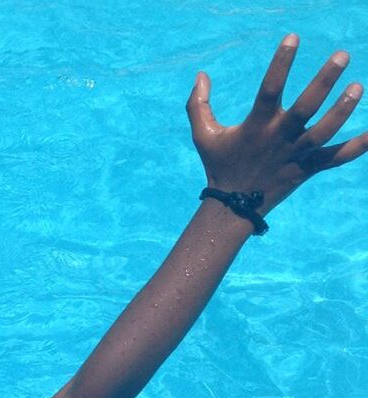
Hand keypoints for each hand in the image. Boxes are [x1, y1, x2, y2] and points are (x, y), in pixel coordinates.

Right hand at [187, 34, 366, 215]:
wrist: (233, 207)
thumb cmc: (219, 166)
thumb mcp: (203, 136)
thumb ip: (198, 106)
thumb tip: (200, 75)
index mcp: (256, 127)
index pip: (269, 89)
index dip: (281, 63)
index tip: (293, 38)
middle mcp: (279, 139)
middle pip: (305, 109)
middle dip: (324, 82)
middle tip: (342, 56)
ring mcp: (296, 155)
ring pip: (324, 132)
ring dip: (342, 111)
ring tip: (358, 88)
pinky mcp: (307, 169)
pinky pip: (337, 158)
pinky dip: (358, 146)